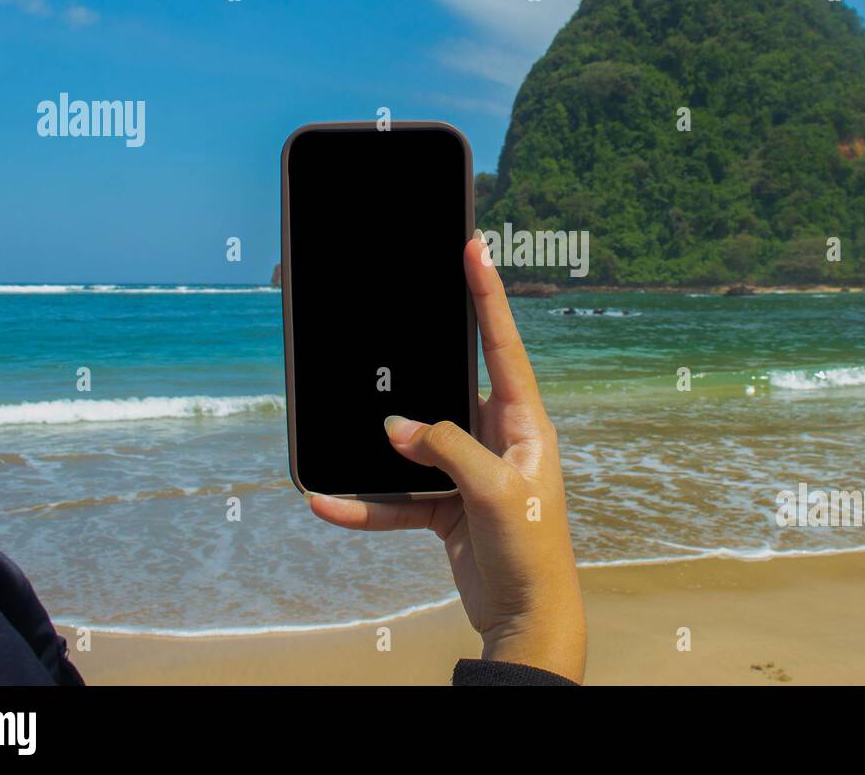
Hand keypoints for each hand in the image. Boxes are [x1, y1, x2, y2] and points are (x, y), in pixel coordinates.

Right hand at [309, 231, 586, 682]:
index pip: (502, 345)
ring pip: (412, 445)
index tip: (475, 248)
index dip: (488, 295)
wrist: (527, 617)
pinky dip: (367, 502)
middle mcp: (496, 436)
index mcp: (525, 421)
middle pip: (445, 388)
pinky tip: (331, 503)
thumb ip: (446, 450)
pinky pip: (398, 494)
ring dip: (377, 452)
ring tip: (335, 448)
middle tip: (378, 338)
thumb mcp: (496, 492)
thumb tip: (395, 428)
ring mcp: (467, 469)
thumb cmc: (532, 551)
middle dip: (408, 373)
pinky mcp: (445, 503)